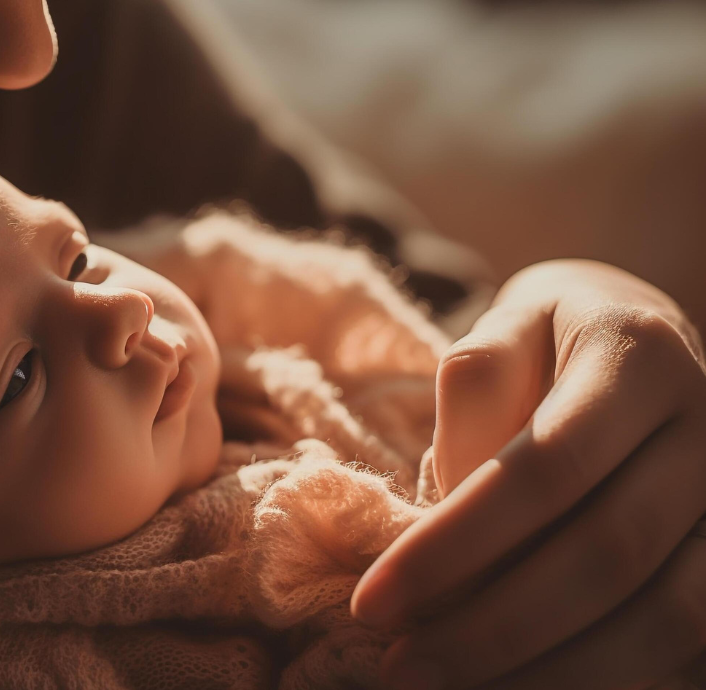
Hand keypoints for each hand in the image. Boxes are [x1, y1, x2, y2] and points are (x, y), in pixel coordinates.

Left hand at [348, 259, 705, 688]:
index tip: (374, 602)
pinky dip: (600, 676)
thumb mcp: (500, 334)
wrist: (633, 338)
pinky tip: (519, 687)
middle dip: (494, 627)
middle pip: (609, 552)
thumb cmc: (543, 343)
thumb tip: (449, 511)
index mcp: (642, 355)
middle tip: (400, 671)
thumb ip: (472, 402)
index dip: (458, 544)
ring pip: (664, 615)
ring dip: (553, 673)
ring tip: (447, 688)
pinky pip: (684, 641)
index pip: (548, 466)